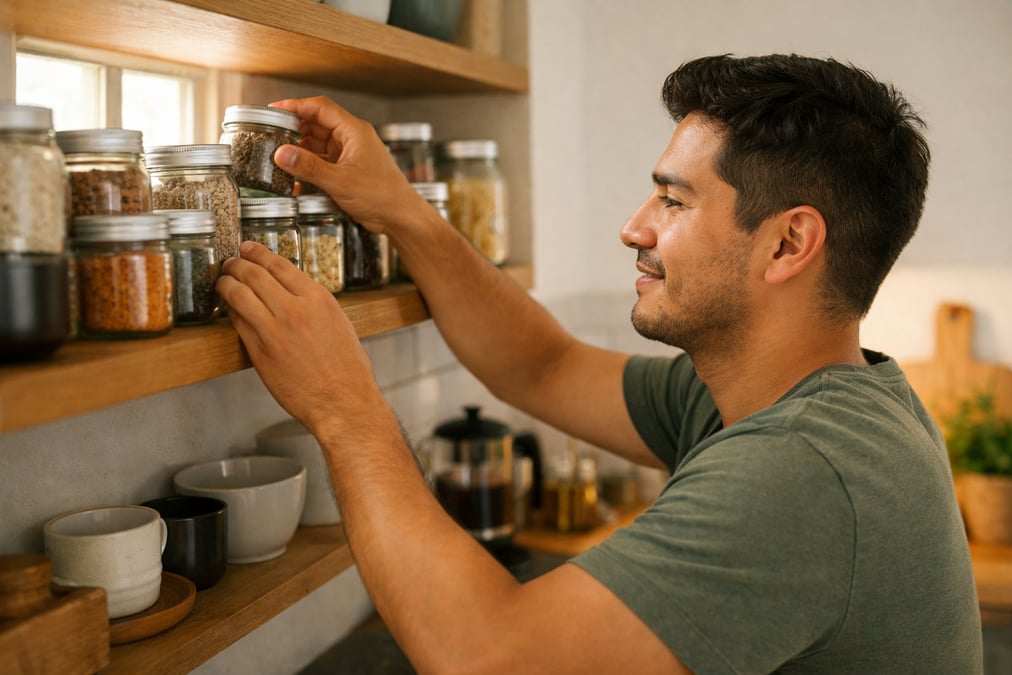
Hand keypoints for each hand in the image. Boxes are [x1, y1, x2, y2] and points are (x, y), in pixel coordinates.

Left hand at [216, 241, 385, 435]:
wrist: (342, 402)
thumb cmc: (347, 369)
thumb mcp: (338, 322)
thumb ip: (313, 303)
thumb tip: (291, 291)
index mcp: (317, 299)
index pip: (279, 264)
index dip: (258, 253)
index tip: (249, 248)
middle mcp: (294, 309)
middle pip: (254, 274)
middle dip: (237, 263)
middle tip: (231, 262)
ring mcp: (273, 330)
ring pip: (238, 293)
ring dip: (226, 283)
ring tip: (223, 280)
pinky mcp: (259, 351)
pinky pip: (237, 321)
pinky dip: (230, 310)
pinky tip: (230, 308)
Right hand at [268, 96, 428, 234]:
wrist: (400, 217)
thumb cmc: (382, 196)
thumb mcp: (341, 181)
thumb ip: (309, 167)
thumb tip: (282, 154)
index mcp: (354, 131)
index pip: (320, 108)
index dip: (296, 106)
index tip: (274, 109)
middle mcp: (352, 139)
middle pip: (317, 125)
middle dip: (294, 130)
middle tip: (271, 137)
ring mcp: (350, 155)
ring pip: (318, 145)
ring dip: (300, 151)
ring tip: (278, 158)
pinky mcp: (348, 171)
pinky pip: (323, 163)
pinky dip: (309, 168)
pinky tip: (294, 178)